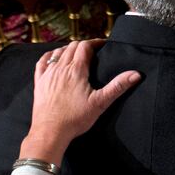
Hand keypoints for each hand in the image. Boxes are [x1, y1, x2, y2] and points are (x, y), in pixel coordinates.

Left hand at [19, 41, 139, 164]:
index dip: (95, 42)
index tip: (102, 44)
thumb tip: (135, 74)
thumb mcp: (100, 103)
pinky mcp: (39, 82)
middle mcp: (61, 68)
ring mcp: (48, 74)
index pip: (85, 46)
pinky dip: (50, 56)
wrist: (50, 132)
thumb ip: (118, 86)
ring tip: (77, 54)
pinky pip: (42, 62)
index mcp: (76, 70)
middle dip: (84, 45)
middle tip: (92, 50)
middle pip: (72, 46)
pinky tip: (54, 58)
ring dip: (68, 49)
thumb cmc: (75, 119)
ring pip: (58, 52)